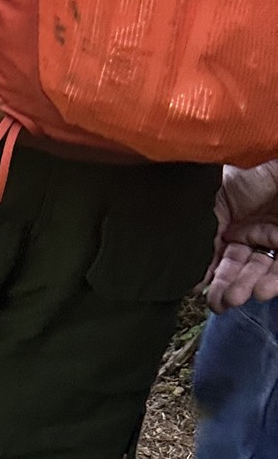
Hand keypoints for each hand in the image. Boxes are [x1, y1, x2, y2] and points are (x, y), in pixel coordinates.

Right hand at [205, 161, 277, 312]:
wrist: (273, 156)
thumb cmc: (246, 169)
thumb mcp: (216, 197)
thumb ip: (205, 226)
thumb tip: (189, 262)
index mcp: (229, 221)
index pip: (220, 256)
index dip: (212, 276)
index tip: (202, 294)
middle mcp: (252, 232)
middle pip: (241, 267)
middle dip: (230, 286)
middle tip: (220, 303)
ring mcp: (274, 236)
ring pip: (263, 270)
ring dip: (250, 286)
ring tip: (238, 298)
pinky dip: (273, 281)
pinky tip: (262, 290)